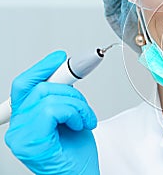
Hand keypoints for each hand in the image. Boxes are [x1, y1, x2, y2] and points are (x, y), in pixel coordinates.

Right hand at [5, 51, 98, 174]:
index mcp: (25, 119)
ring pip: (50, 96)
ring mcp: (21, 136)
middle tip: (84, 108)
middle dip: (72, 92)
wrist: (83, 174)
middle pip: (40, 87)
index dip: (42, 68)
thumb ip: (60, 95)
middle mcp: (18, 127)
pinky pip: (53, 109)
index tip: (60, 58)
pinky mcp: (30, 143)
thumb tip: (62, 70)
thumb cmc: (76, 151)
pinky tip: (80, 126)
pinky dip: (74, 113)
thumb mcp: (69, 114)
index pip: (24, 85)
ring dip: (78, 105)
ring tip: (85, 120)